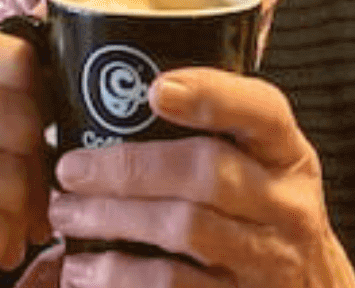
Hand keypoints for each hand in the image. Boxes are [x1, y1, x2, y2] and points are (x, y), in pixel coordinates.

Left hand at [49, 69, 354, 287]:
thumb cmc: (261, 207)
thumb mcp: (260, 159)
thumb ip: (211, 124)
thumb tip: (120, 87)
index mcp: (286, 150)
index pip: (261, 110)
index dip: (211, 95)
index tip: (156, 89)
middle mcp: (287, 203)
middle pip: (207, 173)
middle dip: (128, 168)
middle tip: (70, 169)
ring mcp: (271, 261)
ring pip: (186, 231)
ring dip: (114, 221)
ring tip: (66, 214)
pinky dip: (122, 277)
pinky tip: (85, 269)